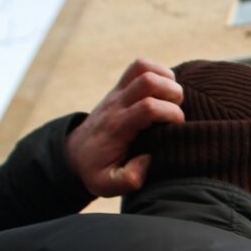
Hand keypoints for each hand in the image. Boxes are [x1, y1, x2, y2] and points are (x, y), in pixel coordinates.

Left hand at [65, 58, 184, 196]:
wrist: (73, 154)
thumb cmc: (96, 170)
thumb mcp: (107, 184)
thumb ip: (129, 179)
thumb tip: (149, 159)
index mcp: (117, 127)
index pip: (148, 107)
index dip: (171, 113)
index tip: (176, 128)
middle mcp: (117, 105)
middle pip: (147, 80)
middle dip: (172, 92)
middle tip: (176, 110)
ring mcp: (117, 93)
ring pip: (143, 67)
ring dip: (166, 78)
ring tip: (171, 99)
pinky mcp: (119, 88)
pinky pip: (139, 66)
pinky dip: (158, 71)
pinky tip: (163, 91)